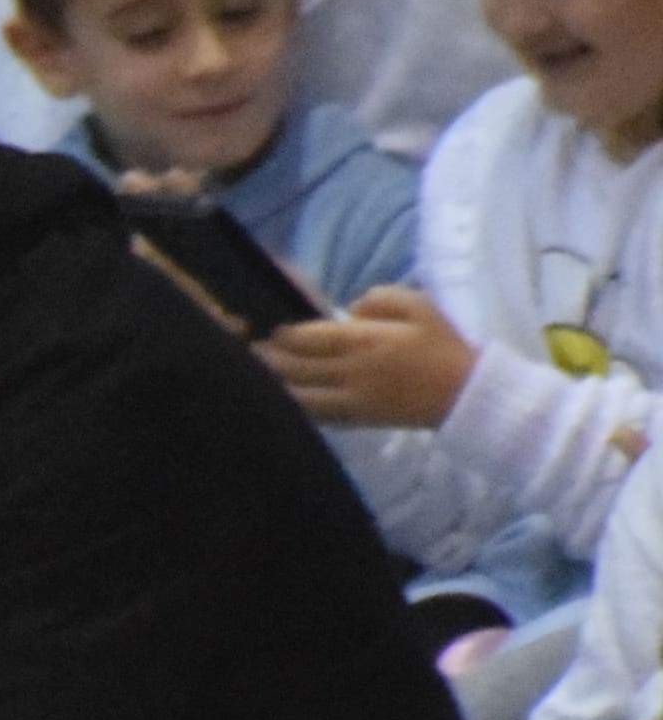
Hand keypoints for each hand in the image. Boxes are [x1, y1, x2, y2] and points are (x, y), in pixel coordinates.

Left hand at [260, 287, 480, 432]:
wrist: (468, 393)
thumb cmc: (442, 345)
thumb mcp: (419, 305)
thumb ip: (380, 298)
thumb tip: (347, 309)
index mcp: (365, 340)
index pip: (307, 338)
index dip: (282, 335)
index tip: (271, 331)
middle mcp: (352, 371)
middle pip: (295, 366)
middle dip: (268, 359)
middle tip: (252, 351)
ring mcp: (352, 400)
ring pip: (298, 395)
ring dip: (275, 384)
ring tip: (259, 376)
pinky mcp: (358, 420)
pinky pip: (317, 416)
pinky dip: (296, 407)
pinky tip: (284, 400)